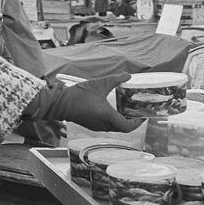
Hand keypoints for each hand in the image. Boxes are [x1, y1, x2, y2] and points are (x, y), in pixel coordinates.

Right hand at [23, 81, 138, 132]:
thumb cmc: (79, 94)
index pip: (128, 127)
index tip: (143, 116)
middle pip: (123, 128)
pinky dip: (114, 120)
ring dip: (123, 121)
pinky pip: (107, 126)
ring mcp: (97, 127)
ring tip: (128, 110)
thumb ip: (116, 79)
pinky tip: (115, 110)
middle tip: (138, 112)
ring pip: (115, 128)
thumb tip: (128, 75)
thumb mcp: (100, 84)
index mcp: (107, 117)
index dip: (138, 122)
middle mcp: (104, 125)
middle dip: (132, 121)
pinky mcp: (92, 125)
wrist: (60, 103)